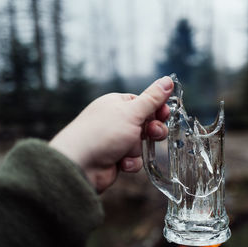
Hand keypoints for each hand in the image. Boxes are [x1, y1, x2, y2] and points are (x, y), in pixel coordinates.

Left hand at [49, 76, 173, 192]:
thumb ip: (153, 98)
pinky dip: (130, 162)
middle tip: (152, 133)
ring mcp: (115, 140)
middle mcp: (116, 120)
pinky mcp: (115, 158)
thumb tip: (168, 80)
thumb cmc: (102, 134)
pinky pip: (134, 159)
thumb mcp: (132, 112)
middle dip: (152, 131)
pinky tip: (121, 163)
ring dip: (137, 149)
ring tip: (129, 151)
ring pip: (141, 144)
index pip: (144, 102)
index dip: (157, 109)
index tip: (165, 114)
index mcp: (117, 104)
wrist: (79, 165)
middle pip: (146, 123)